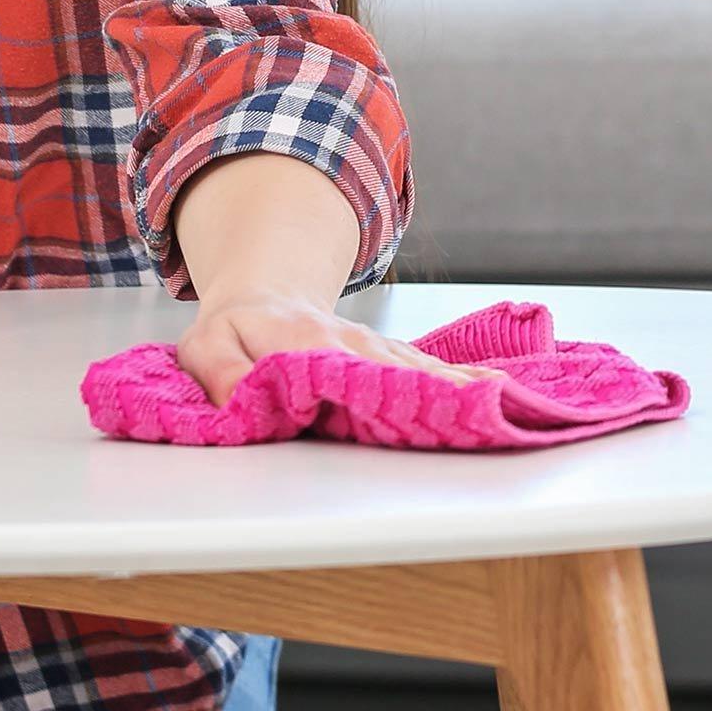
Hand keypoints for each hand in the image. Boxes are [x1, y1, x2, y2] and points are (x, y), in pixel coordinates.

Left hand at [176, 296, 500, 404]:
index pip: (353, 372)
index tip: (425, 411)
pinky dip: (466, 381)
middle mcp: (353, 343)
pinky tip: (500, 391)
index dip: (387, 392)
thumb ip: (223, 375)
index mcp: (309, 343)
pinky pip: (430, 369)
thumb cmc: (233, 329)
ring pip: (426, 371)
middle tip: (490, 417)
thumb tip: (249, 400)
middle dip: (445, 396)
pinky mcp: (390, 354)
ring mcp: (377, 348)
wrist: (261, 293)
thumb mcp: (204, 348)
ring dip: (465, 390)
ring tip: (507, 408)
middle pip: (404, 373)